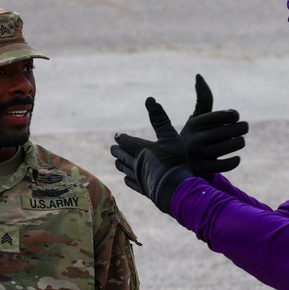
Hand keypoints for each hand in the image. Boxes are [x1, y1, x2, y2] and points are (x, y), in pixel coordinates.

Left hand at [110, 98, 192, 212]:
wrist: (175, 188)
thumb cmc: (174, 160)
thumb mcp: (170, 136)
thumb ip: (160, 119)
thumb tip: (149, 99)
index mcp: (142, 149)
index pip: (128, 142)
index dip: (122, 139)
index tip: (117, 136)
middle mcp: (138, 163)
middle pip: (124, 156)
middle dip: (118, 151)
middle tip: (113, 148)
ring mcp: (140, 177)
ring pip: (126, 169)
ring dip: (121, 164)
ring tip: (117, 162)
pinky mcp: (144, 190)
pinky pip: (132, 184)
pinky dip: (128, 180)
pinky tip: (126, 179)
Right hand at [180, 74, 247, 177]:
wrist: (179, 165)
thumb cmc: (194, 135)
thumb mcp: (196, 118)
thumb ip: (203, 98)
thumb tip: (198, 76)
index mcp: (192, 124)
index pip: (220, 115)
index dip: (232, 115)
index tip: (235, 116)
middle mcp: (194, 139)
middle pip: (229, 131)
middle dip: (241, 128)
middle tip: (243, 128)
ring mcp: (199, 156)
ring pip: (231, 146)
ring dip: (239, 142)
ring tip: (239, 141)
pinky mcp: (204, 170)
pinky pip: (227, 164)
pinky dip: (234, 160)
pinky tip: (236, 156)